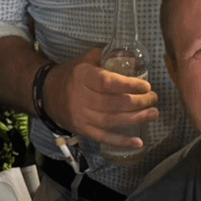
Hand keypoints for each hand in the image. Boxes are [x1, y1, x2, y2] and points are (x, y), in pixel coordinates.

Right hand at [45, 48, 159, 147]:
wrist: (46, 94)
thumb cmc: (71, 75)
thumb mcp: (85, 60)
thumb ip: (106, 57)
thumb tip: (133, 57)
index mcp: (83, 77)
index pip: (109, 83)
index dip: (129, 85)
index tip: (146, 86)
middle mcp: (81, 97)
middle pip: (114, 103)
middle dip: (139, 102)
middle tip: (154, 98)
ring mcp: (82, 116)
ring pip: (113, 121)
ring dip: (137, 119)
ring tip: (153, 114)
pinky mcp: (82, 130)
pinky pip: (104, 137)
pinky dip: (122, 141)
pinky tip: (139, 142)